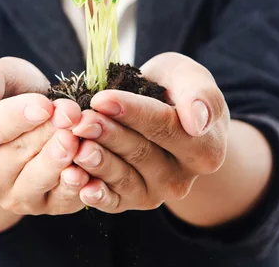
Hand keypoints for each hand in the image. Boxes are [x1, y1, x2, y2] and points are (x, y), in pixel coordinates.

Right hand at [0, 57, 88, 215]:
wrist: (33, 111)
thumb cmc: (8, 90)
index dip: (18, 117)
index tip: (44, 106)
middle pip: (16, 155)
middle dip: (48, 132)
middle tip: (72, 113)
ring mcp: (10, 195)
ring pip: (36, 181)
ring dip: (60, 159)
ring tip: (76, 138)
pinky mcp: (42, 205)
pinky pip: (59, 200)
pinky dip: (75, 187)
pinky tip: (86, 171)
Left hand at [67, 52, 228, 211]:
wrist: (163, 109)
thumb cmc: (177, 88)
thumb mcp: (190, 77)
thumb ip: (199, 94)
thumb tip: (197, 121)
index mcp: (205, 148)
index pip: (165, 127)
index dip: (132, 112)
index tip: (101, 98)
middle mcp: (183, 178)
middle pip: (142, 154)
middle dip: (108, 135)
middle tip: (80, 120)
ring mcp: (157, 193)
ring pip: (124, 178)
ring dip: (97, 162)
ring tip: (74, 145)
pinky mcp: (132, 201)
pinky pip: (112, 200)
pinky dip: (92, 191)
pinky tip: (73, 178)